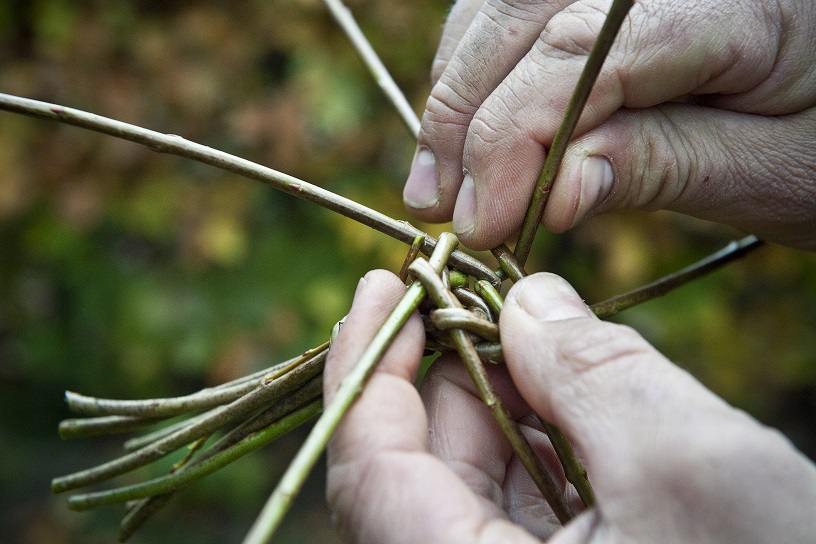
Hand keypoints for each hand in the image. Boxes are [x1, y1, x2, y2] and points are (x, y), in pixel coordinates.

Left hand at [324, 270, 815, 542]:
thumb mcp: (688, 464)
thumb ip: (592, 370)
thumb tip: (528, 300)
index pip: (367, 470)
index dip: (367, 364)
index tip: (385, 284)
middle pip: (415, 467)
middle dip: (448, 368)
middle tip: (479, 293)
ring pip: (467, 482)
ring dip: (497, 399)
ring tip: (534, 337)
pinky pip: (515, 507)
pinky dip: (533, 441)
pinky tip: (566, 396)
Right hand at [403, 0, 815, 249]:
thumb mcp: (774, 171)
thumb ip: (659, 167)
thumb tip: (547, 195)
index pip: (574, 57)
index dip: (506, 142)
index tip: (476, 224)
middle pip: (518, 18)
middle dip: (463, 118)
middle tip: (438, 207)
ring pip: (503, 7)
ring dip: (460, 92)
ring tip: (443, 176)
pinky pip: (523, 12)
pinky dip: (485, 67)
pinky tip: (474, 125)